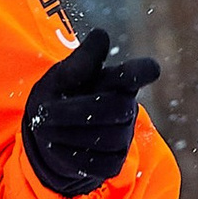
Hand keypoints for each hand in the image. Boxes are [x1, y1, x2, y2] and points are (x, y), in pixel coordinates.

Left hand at [21, 25, 160, 196]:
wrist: (47, 137)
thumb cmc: (58, 97)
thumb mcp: (61, 76)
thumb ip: (80, 61)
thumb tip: (102, 35)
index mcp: (114, 81)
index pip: (136, 75)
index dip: (143, 72)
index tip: (152, 70)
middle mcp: (126, 108)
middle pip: (117, 108)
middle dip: (77, 111)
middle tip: (45, 112)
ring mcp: (123, 137)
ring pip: (105, 138)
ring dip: (68, 134)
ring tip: (45, 128)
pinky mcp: (113, 163)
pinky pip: (96, 163)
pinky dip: (70, 155)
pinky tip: (55, 146)